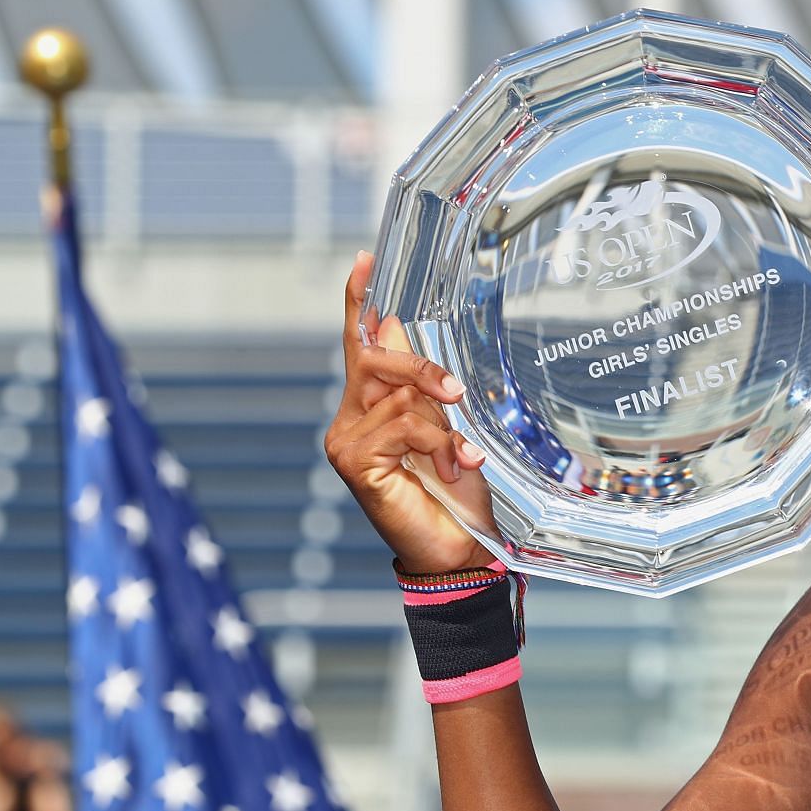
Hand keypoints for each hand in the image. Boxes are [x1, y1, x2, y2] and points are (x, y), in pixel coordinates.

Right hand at [323, 252, 494, 572]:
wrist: (461, 551)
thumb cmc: (459, 495)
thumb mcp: (451, 430)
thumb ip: (427, 389)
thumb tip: (399, 329)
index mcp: (372, 407)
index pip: (360, 345)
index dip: (359, 301)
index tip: (367, 259)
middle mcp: (351, 419)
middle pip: (375, 360)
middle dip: (420, 367)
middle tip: (455, 393)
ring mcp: (347, 440)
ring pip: (397, 396)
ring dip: (441, 425)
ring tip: (463, 458)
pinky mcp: (354, 461)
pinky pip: (402, 425)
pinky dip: (437, 444)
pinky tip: (454, 469)